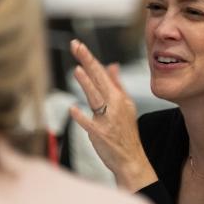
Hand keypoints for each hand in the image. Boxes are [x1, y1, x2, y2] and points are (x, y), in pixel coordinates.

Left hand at [68, 38, 157, 191]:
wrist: (131, 158)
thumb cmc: (126, 131)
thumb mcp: (126, 105)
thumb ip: (117, 85)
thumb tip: (111, 65)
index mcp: (118, 97)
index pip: (101, 73)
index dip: (89, 58)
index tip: (78, 45)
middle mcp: (114, 105)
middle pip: (98, 79)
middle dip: (87, 61)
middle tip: (76, 46)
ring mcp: (107, 119)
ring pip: (95, 98)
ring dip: (87, 84)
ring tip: (78, 70)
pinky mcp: (100, 134)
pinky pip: (89, 123)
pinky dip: (81, 116)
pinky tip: (73, 108)